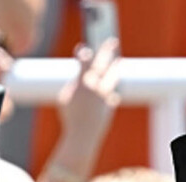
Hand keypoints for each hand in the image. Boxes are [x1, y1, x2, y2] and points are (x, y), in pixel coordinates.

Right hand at [54, 39, 120, 174]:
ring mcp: (105, 96)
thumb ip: (75, 85)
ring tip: (119, 61)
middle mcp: (97, 87)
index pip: (86, 62)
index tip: (83, 48)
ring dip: (115, 68)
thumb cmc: (70, 116)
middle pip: (104, 64)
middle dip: (107, 51)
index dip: (84, 54)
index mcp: (83, 83)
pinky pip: (111, 96)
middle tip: (113, 41)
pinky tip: (110, 95)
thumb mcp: (66, 97)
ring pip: (113, 77)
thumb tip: (85, 80)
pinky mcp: (110, 105)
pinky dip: (110, 95)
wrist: (83, 135)